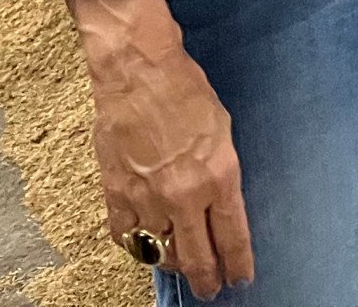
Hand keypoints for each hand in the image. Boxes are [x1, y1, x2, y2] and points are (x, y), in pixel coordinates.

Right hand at [65, 0, 253, 300]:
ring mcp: (147, 199)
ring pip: (160, 251)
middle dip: (207, 278)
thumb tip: (217, 200)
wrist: (138, 73)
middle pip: (197, 257)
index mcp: (219, 177)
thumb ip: (220, 171)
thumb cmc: (185, 91)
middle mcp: (184, 197)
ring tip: (180, 266)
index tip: (241, 278)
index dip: (238, 263)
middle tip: (212, 289)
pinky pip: (126, 236)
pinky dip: (135, 244)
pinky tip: (144, 243)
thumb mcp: (222, 130)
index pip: (232, 236)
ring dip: (172, 262)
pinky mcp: (116, 195)